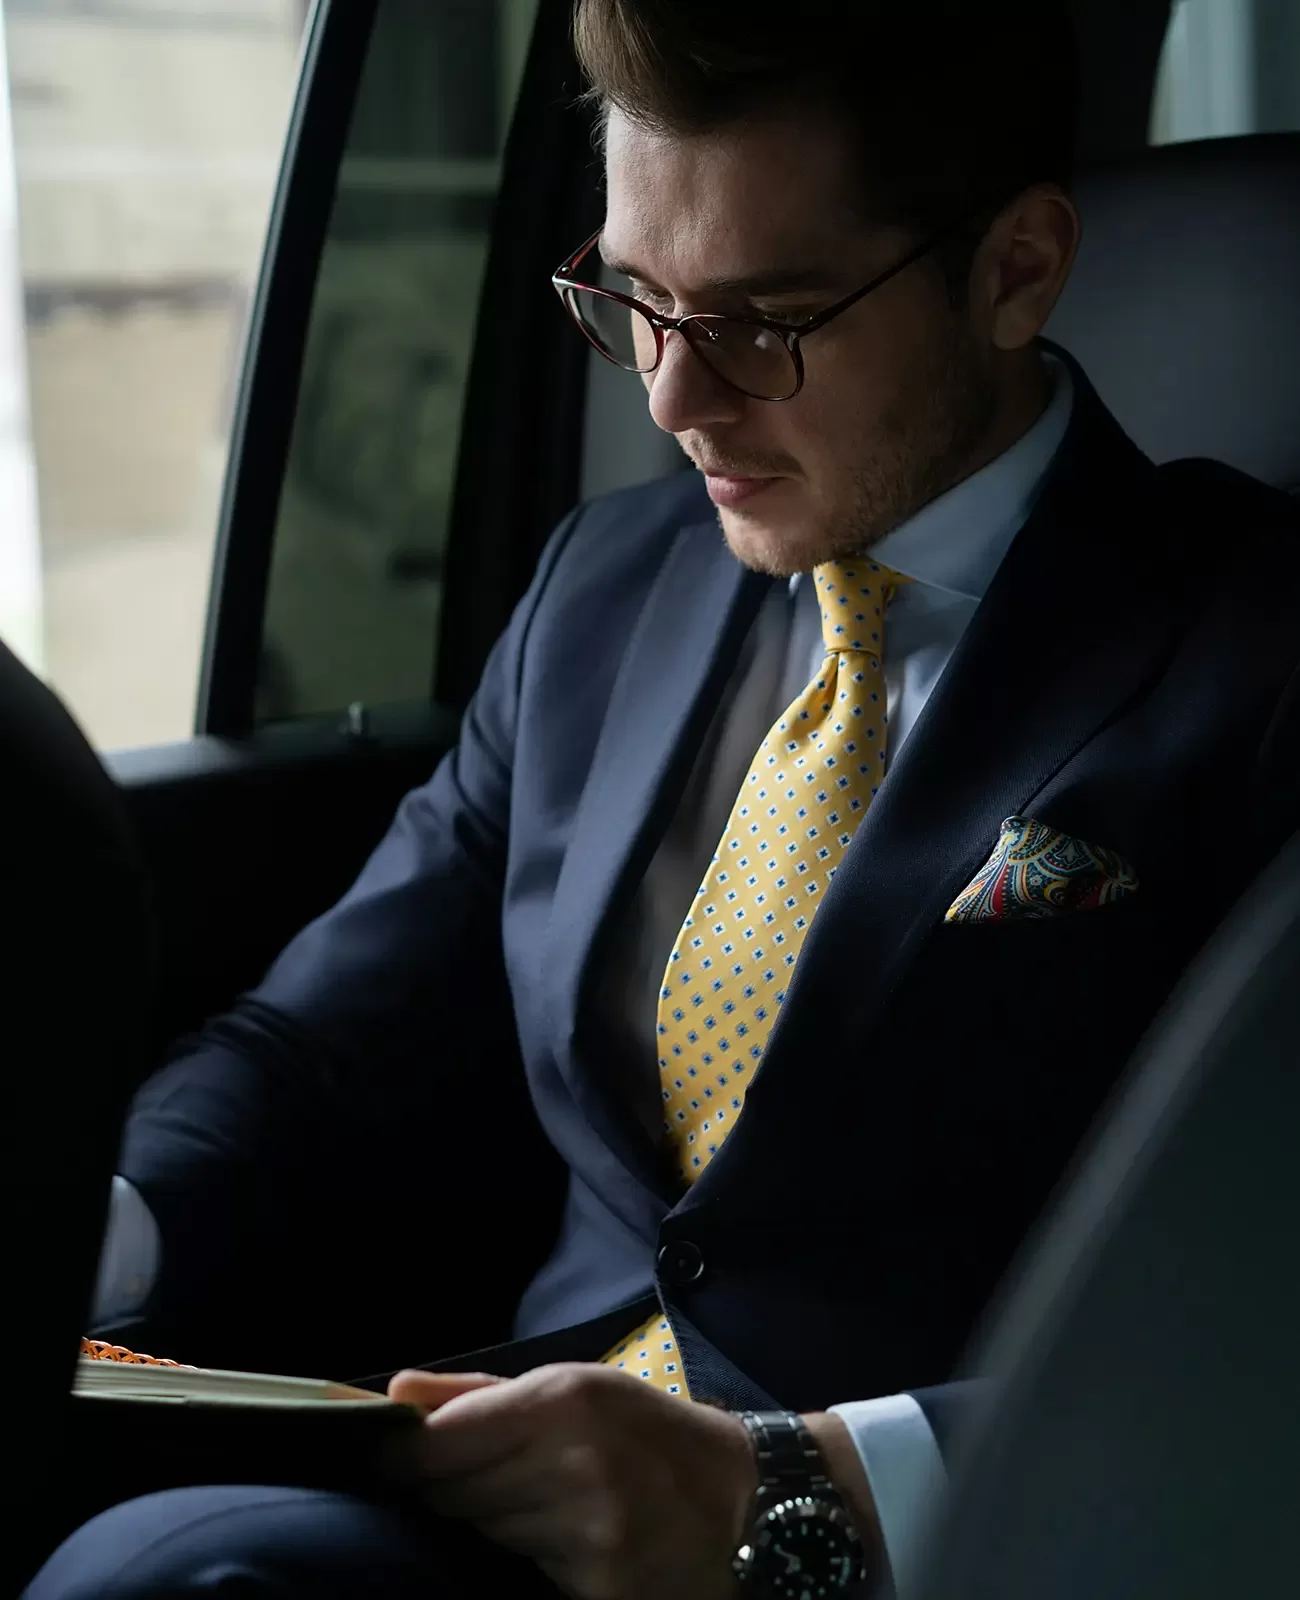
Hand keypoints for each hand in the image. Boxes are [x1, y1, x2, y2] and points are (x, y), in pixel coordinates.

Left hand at [388, 1363, 757, 1599]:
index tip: (389, 1458)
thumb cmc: (647, 1431)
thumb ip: (478, 1394)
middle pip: (451, 1494)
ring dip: (497, 1517)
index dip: (401, 1457)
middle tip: (498, 1471)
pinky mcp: (599, 1587)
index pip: (437, 1444)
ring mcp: (586, 1532)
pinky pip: (525, 1568)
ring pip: (484, 1532)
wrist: (742, 1501)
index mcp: (560, 1401)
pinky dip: (534, 1553)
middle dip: (455, 1486)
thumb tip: (396, 1391)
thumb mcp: (575, 1386)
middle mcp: (570, 1464)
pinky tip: (571, 1535)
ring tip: (547, 1497)